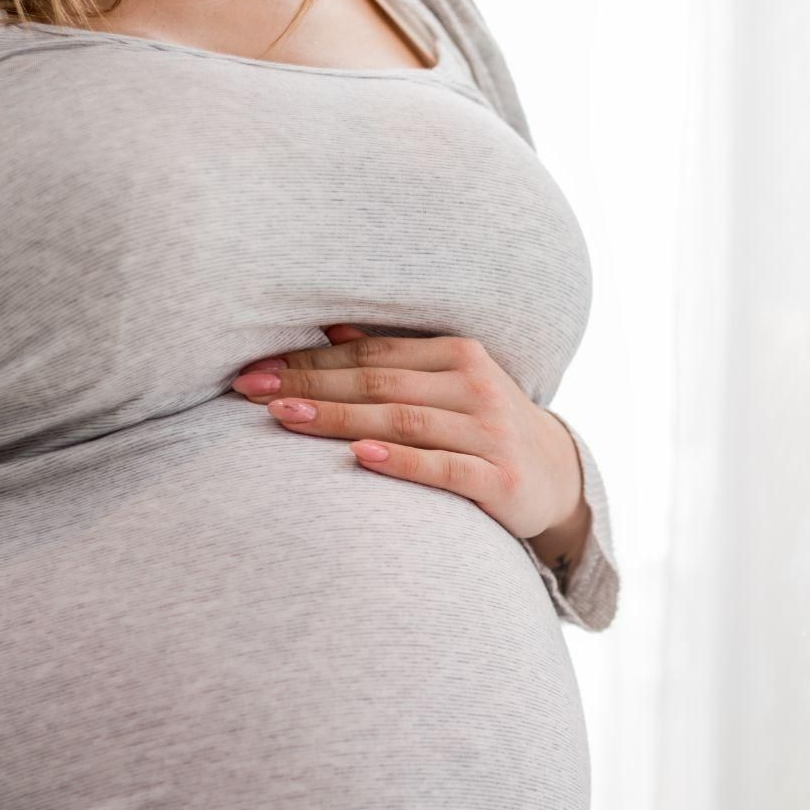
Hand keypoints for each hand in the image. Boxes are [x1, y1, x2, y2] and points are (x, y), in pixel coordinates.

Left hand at [227, 324, 588, 547]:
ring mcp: (489, 433)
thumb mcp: (450, 381)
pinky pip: (442, 469)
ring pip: (402, 422)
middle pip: (379, 385)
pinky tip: (358, 457)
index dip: (310, 360)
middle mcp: (474, 386)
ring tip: (284, 417)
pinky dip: (400, 462)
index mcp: (458, 354)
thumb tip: (331, 330)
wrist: (559, 478)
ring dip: (339, 419)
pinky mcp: (499, 480)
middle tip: (250, 389)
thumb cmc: (486, 425)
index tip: (256, 368)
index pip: (371, 356)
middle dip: (310, 385)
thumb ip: (395, 358)